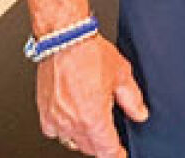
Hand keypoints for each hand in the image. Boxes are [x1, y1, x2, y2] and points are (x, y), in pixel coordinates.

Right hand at [38, 35, 148, 155]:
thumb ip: (132, 99)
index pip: (107, 151)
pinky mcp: (44, 112)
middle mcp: (73, 123)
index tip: (121, 154)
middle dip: (102, 146)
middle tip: (110, 137)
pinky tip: (72, 118)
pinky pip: (54, 131)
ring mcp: (56, 119)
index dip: (117, 154)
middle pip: (90, 149)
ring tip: (93, 127)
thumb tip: (140, 113)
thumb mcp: (121, 74)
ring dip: (84, 139)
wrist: (64, 39)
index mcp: (94, 118)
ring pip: (72, 142)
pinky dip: (64, 129)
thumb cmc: (89, 53)